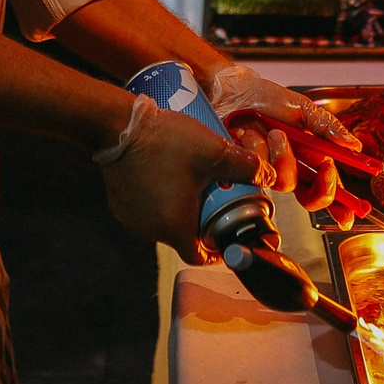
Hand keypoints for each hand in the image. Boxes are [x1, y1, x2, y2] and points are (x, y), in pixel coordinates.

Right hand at [98, 95, 268, 264]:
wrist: (117, 126)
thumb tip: (267, 176)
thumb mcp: (213, 151)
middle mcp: (150, 231)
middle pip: (184, 237)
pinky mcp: (120, 204)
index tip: (226, 234)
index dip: (216, 250)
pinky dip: (159, 200)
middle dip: (201, 220)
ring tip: (192, 183)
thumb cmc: (164, 142)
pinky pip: (146, 210)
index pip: (199, 256)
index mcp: (175, 227)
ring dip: (179, 209)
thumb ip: (243, 166)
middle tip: (213, 197)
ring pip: (164, 222)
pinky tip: (167, 176)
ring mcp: (132, 219)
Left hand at [208, 65, 354, 215]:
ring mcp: (269, 171)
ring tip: (274, 132)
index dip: (341, 205)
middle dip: (322, 188)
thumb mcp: (303, 108)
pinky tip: (250, 134)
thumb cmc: (265, 98)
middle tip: (326, 167)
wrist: (231, 91)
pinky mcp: (247, 171)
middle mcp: (291, 167)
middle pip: (311, 198)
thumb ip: (327, 127)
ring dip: (283, 155)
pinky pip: (259, 172)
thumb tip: (353, 146)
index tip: (351, 212)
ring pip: (286, 182)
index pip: (328, 187)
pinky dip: (257, 149)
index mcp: (309, 156)